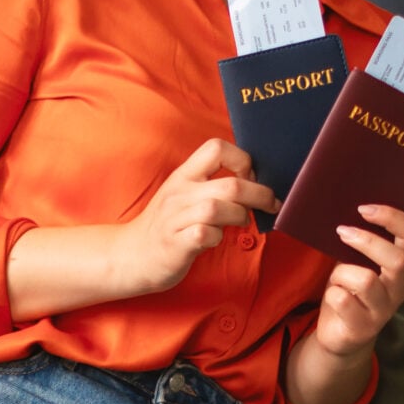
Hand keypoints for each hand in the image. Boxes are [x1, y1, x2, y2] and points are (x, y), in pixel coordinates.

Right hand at [123, 138, 275, 294]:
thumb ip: (212, 185)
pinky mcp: (176, 244)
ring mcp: (176, 218)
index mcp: (184, 175)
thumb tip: (255, 181)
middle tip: (271, 205)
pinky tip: (214, 239)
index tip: (250, 176)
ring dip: (240, 217)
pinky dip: (217, 238)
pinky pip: (205, 234)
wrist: (132, 255)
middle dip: (260, 195)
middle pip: (231, 185)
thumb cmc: (169, 225)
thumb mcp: (185, 195)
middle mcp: (180, 193)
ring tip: (241, 222)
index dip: (242, 159)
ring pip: (219, 208)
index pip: (216, 147)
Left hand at [311, 205, 403, 357]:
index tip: (364, 209)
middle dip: (366, 241)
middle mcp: (400, 288)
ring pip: (367, 281)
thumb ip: (361, 242)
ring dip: (343, 272)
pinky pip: (343, 301)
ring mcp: (384, 310)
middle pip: (398, 260)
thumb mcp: (358, 262)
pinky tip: (333, 298)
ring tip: (337, 277)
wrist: (340, 334)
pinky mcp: (363, 327)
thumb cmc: (350, 290)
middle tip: (342, 232)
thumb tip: (349, 213)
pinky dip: (332, 294)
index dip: (392, 217)